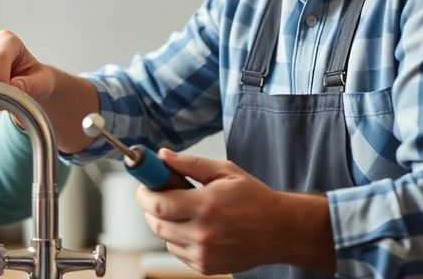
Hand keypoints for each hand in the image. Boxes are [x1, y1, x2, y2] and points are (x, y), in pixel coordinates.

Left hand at [134, 149, 290, 274]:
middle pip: (156, 224)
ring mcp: (204, 254)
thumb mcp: (225, 171)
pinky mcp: (206, 267)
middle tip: (158, 194)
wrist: (279, 230)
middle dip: (150, 207)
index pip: (158, 204)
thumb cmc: (254, 198)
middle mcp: (204, 234)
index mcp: (207, 206)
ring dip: (165, 223)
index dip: (144, 194)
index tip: (143, 185)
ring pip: (165, 238)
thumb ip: (190, 163)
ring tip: (184, 210)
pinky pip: (177, 251)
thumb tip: (163, 156)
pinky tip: (194, 227)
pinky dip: (177, 238)